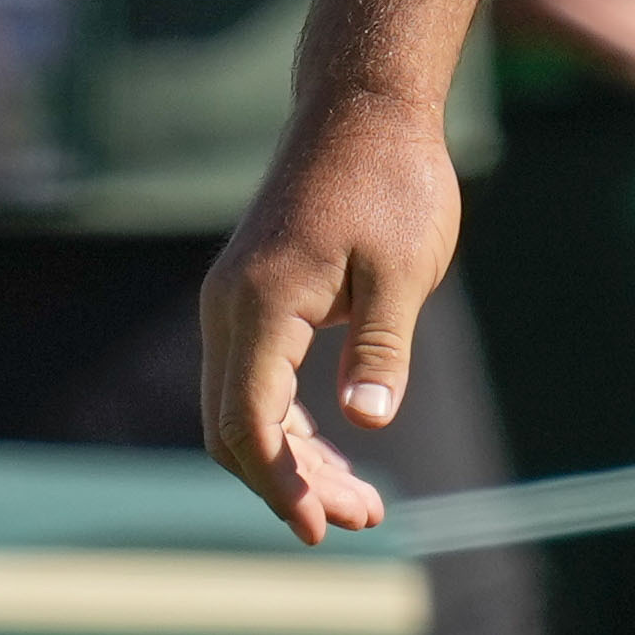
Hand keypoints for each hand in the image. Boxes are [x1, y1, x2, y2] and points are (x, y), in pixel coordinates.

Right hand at [201, 88, 459, 543]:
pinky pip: (254, 381)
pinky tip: (336, 449)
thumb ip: (381, 345)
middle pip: (237, 428)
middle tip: (362, 518)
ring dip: (293, 459)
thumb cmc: (393, 180)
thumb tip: (367, 421)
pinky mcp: (249, 298)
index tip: (322, 527)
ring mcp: (232, 303)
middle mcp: (228, 308)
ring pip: (242, 409)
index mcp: (261, 303)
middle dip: (291, 483)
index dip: (282, 484)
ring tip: (361, 500)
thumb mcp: (405, 267)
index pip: (251, 422)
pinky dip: (289, 422)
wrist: (361, 108)